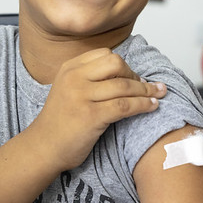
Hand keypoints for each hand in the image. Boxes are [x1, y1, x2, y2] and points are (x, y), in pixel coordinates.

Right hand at [29, 48, 166, 170]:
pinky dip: (143, 105)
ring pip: (124, 86)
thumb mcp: (68, 89)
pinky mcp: (91, 116)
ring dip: (146, 90)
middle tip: (144, 87)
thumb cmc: (60, 121)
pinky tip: (152, 106)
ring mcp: (81, 96)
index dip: (124, 65)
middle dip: (135, 75)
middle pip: (116, 64)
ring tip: (158, 94)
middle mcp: (74, 78)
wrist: (44, 147)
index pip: (105, 55)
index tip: (133, 77)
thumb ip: (89, 77)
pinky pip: (125, 106)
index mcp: (69, 68)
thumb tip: (125, 72)